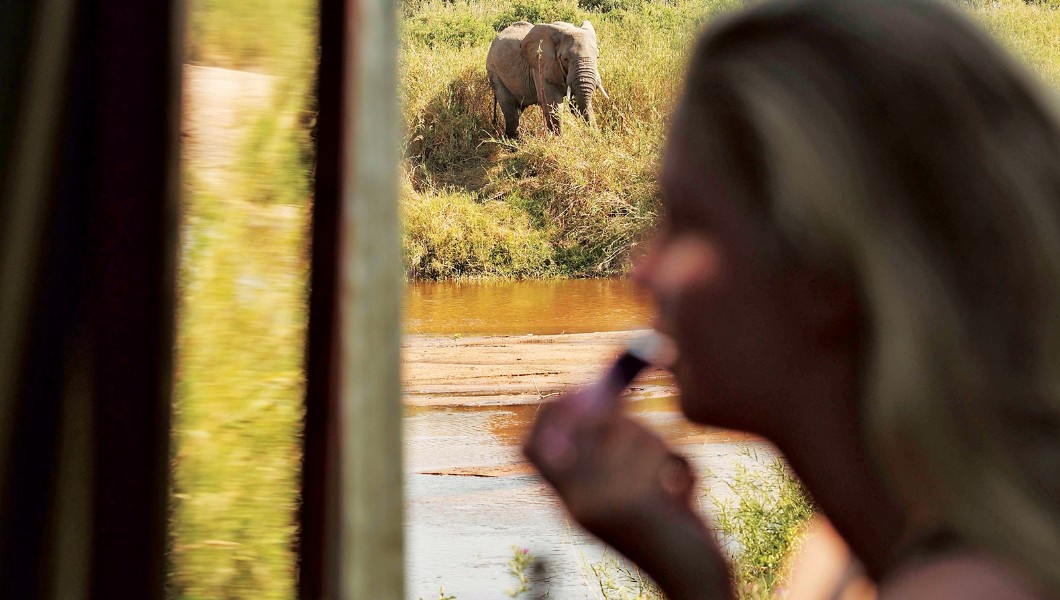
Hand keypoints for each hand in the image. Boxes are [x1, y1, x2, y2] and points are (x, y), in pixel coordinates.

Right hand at [523, 391, 732, 598]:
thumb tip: (607, 391)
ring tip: (672, 478)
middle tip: (648, 430)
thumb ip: (611, 449)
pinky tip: (686, 494)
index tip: (581, 394)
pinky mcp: (637, 501)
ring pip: (632, 433)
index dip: (552, 413)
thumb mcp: (628, 493)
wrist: (691, 580)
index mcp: (569, 502)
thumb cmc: (668, 530)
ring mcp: (603, 501)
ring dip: (661, 445)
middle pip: (588, 426)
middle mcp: (578, 502)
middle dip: (623, 418)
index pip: (533, 446)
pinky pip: (660, 451)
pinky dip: (684, 465)